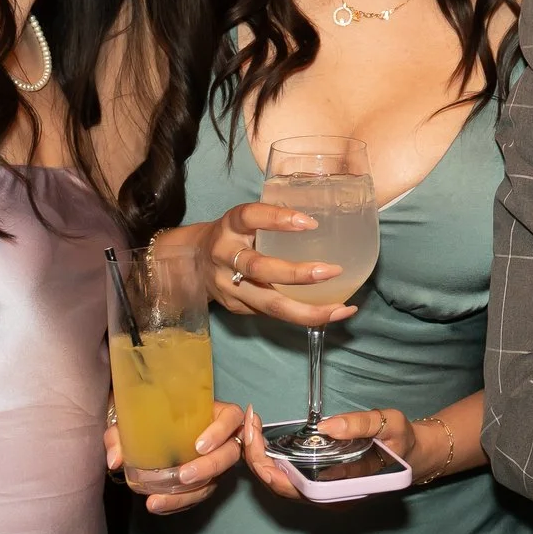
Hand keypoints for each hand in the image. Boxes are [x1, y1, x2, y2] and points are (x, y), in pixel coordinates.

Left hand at [105, 400, 243, 513]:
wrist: (142, 426)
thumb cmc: (146, 414)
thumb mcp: (131, 417)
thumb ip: (120, 434)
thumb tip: (115, 460)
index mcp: (211, 412)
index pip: (232, 418)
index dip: (221, 431)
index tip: (199, 445)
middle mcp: (221, 437)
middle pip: (230, 454)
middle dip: (209, 468)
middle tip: (183, 476)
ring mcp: (214, 460)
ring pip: (216, 480)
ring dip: (190, 493)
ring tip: (159, 501)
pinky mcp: (205, 479)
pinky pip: (199, 493)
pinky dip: (179, 502)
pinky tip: (158, 505)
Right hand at [192, 201, 353, 328]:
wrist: (192, 262)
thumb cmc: (234, 236)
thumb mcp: (246, 220)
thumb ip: (273, 220)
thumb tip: (326, 219)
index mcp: (230, 226)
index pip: (251, 217)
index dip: (278, 219)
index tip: (310, 223)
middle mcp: (226, 256)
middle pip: (260, 269)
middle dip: (298, 274)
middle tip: (332, 270)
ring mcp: (229, 286)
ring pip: (269, 304)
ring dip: (308, 310)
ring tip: (341, 310)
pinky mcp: (236, 307)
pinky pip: (273, 314)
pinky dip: (302, 316)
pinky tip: (329, 314)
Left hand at [239, 404, 412, 500]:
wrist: (414, 456)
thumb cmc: (402, 442)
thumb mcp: (390, 425)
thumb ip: (361, 425)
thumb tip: (326, 426)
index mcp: (342, 490)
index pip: (292, 485)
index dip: (267, 463)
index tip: (256, 434)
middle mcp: (328, 499)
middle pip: (278, 485)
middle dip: (255, 456)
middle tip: (248, 422)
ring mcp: (322, 495)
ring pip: (279, 483)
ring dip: (260, 457)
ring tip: (251, 426)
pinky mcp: (319, 485)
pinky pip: (287, 477)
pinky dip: (271, 458)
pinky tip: (264, 438)